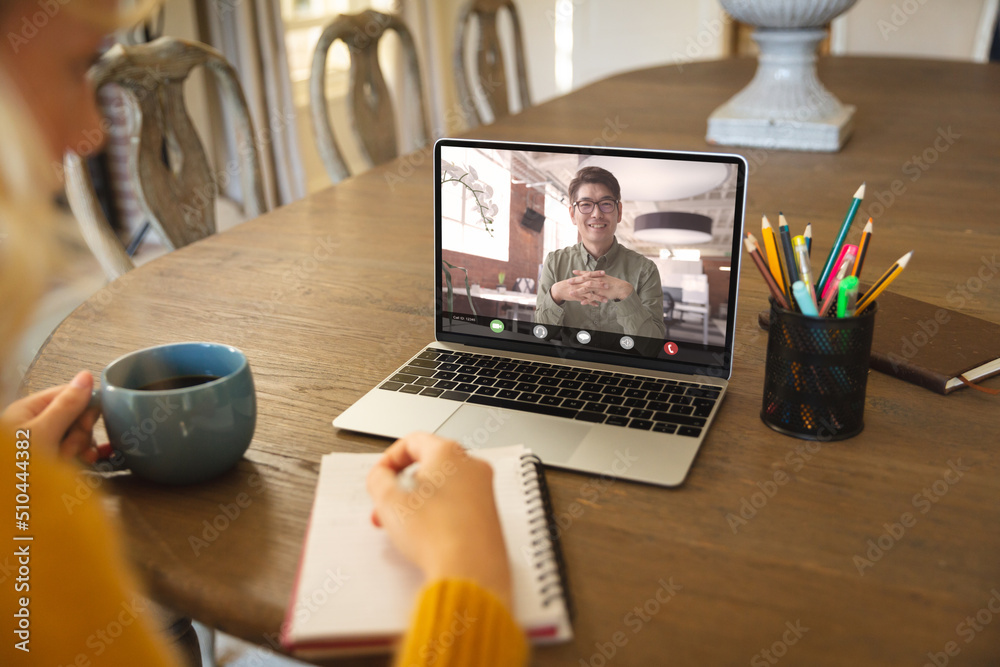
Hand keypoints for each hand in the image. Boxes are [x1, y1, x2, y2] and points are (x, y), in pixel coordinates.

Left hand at [0, 371, 100, 462]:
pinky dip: (84, 458)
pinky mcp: (54, 463)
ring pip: (79, 438)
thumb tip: (87, 375)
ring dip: (81, 450)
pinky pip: (77, 454)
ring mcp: (46, 445)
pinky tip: (89, 463)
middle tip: (70, 448)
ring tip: (69, 463)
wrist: (9, 505)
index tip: (87, 424)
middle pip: (76, 417)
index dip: (84, 407)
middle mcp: (37, 424)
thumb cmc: (18, 467)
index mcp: (29, 410)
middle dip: (79, 434)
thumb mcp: (42, 433)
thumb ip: (66, 406)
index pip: (68, 394)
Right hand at [366, 432, 511, 606]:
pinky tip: (423, 536)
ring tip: (400, 527)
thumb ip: (378, 480)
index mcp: (450, 453)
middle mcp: (472, 466)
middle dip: (400, 487)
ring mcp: (484, 490)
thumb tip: (380, 476)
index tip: (381, 477)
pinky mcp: (488, 513)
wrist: (470, 572)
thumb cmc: (438, 536)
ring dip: (415, 503)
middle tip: (385, 506)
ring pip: (441, 487)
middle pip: (427, 466)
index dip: (389, 460)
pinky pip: (456, 504)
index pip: (413, 442)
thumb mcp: (389, 503)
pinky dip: (436, 513)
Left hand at [551, 270, 634, 305]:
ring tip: (571, 293)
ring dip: (578, 291)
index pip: (587, 274)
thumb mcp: (606, 279)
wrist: (622, 288)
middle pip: (584, 280)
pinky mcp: (601, 294)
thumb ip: (600, 278)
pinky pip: (592, 297)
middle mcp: (597, 281)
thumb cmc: (614, 284)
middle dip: (576, 281)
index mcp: (598, 277)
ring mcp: (598, 287)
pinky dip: (587, 300)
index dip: (580, 273)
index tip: (573, 271)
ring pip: (586, 289)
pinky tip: (581, 303)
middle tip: (568, 281)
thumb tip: (596, 277)